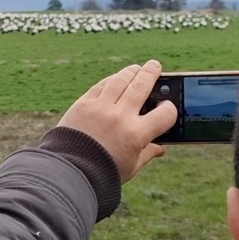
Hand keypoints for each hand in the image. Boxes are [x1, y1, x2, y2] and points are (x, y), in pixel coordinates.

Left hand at [57, 60, 175, 182]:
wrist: (69, 171)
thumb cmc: (102, 173)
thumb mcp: (130, 167)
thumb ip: (147, 154)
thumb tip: (161, 148)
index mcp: (137, 134)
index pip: (164, 114)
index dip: (169, 109)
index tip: (167, 106)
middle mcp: (121, 117)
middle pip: (141, 87)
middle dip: (150, 74)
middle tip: (155, 66)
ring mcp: (101, 108)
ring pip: (120, 82)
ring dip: (130, 72)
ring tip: (136, 68)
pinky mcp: (83, 104)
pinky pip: (100, 86)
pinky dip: (110, 80)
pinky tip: (115, 78)